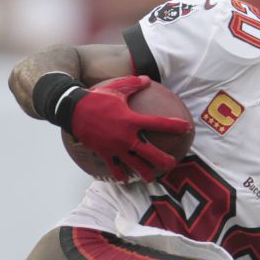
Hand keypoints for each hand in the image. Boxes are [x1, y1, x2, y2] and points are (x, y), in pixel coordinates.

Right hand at [70, 75, 189, 181]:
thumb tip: (147, 79)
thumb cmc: (96, 96)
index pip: (158, 123)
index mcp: (132, 120)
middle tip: (172, 164)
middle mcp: (126, 136)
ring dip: (144, 173)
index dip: (174, 125)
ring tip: (151, 179)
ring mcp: (115, 147)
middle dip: (163, 160)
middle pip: (150, 153)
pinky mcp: (103, 152)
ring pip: (133, 164)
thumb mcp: (117, 87)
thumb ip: (134, 84)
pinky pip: (113, 166)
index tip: (186, 127)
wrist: (72, 109)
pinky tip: (124, 179)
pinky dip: (119, 174)